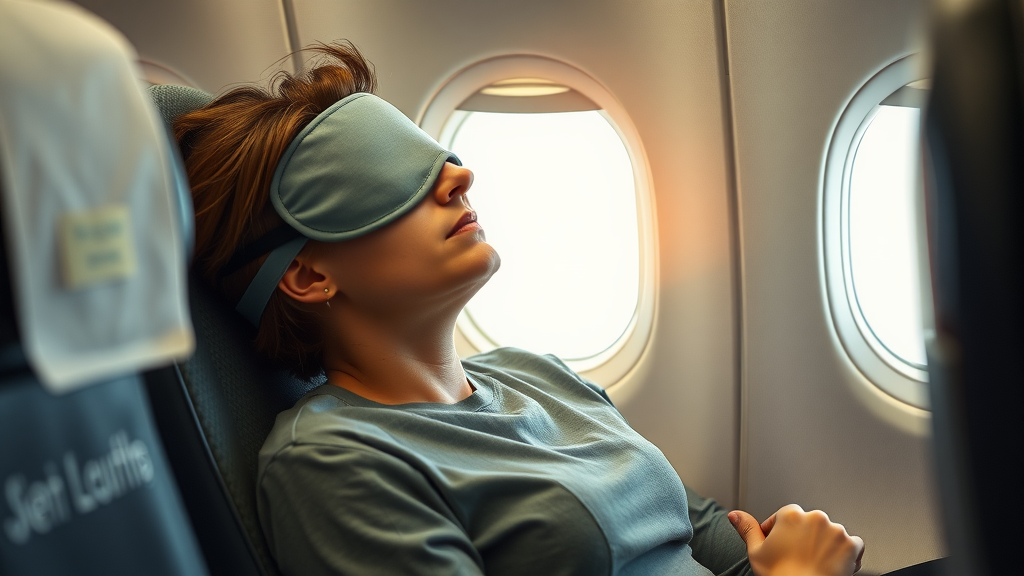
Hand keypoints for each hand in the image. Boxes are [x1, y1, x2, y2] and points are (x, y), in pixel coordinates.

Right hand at [728, 504, 864, 575]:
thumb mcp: (756, 552)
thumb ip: (747, 528)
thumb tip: (734, 515)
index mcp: (790, 515)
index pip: (783, 518)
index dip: (778, 535)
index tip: (778, 549)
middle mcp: (815, 518)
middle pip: (807, 525)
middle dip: (802, 538)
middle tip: (795, 559)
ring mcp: (836, 531)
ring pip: (829, 533)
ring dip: (823, 545)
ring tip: (813, 564)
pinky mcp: (852, 545)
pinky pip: (852, 544)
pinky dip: (844, 554)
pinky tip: (831, 565)